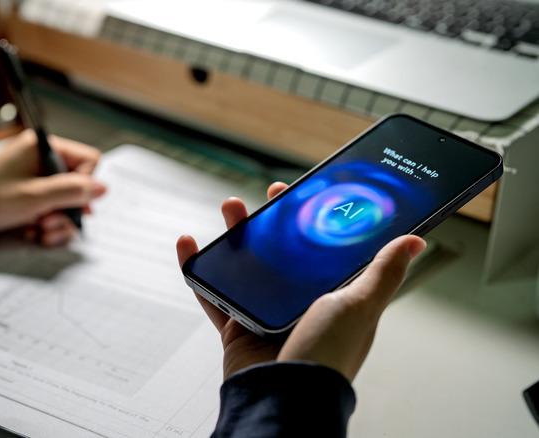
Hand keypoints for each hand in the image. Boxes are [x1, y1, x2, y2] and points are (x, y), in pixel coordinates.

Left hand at [0, 129, 106, 244]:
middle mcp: (42, 159)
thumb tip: (102, 188)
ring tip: (38, 230)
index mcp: (44, 148)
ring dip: (56, 221)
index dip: (84, 185)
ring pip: (65, 201)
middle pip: (77, 185)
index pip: (88, 161)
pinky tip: (32, 231)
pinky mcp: (30, 192)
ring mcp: (36, 177)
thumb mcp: (36, 196)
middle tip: (49, 222)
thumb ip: (72, 191)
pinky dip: (45, 223)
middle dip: (66, 210)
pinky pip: (51, 207)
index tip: (72, 204)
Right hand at [176, 182, 424, 380]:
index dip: (307, 222)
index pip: (318, 250)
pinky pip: (212, 295)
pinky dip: (196, 272)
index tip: (298, 197)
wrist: (284, 396)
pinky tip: (189, 249)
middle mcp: (298, 305)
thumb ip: (382, 272)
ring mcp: (265, 316)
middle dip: (269, 223)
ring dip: (234, 237)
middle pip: (278, 254)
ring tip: (230, 211)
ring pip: (245, 267)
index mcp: (331, 298)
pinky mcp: (237, 328)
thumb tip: (414, 242)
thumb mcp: (360, 305)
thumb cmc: (327, 357)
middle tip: (265, 201)